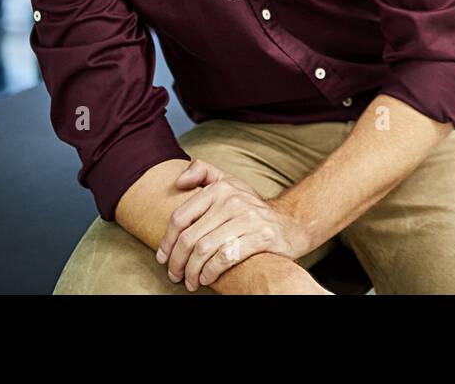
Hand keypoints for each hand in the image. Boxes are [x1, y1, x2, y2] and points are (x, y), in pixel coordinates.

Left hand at [156, 159, 314, 290]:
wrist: (291, 224)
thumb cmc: (251, 209)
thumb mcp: (230, 183)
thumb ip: (203, 172)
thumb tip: (179, 181)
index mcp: (220, 188)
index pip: (180, 217)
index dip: (167, 241)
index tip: (163, 258)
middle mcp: (233, 200)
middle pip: (190, 238)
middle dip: (177, 262)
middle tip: (175, 275)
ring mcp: (249, 218)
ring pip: (204, 250)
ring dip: (192, 271)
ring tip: (190, 281)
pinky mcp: (262, 237)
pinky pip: (225, 258)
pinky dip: (211, 272)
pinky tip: (208, 278)